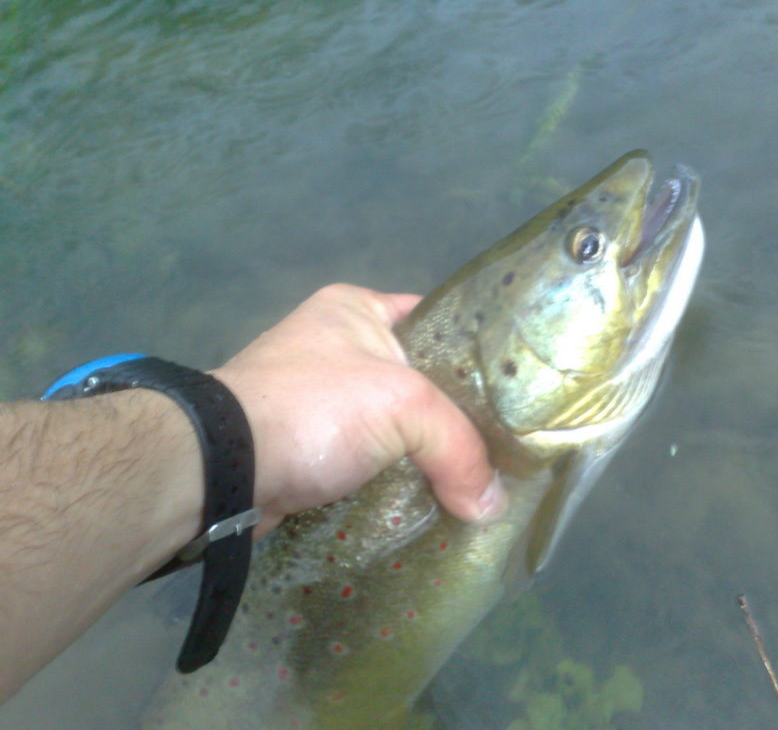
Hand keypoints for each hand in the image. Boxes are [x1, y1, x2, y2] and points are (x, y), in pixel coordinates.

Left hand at [212, 284, 504, 537]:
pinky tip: (429, 503)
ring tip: (474, 482)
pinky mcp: (308, 447)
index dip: (477, 356)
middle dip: (455, 418)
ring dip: (424, 457)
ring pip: (394, 428)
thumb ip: (460, 448)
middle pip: (419, 382)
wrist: (223, 469)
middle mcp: (337, 346)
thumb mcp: (403, 406)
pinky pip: (367, 462)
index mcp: (357, 309)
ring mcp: (318, 399)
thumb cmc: (315, 408)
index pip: (437, 321)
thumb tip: (491, 507)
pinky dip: (394, 483)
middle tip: (501, 448)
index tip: (516, 394)